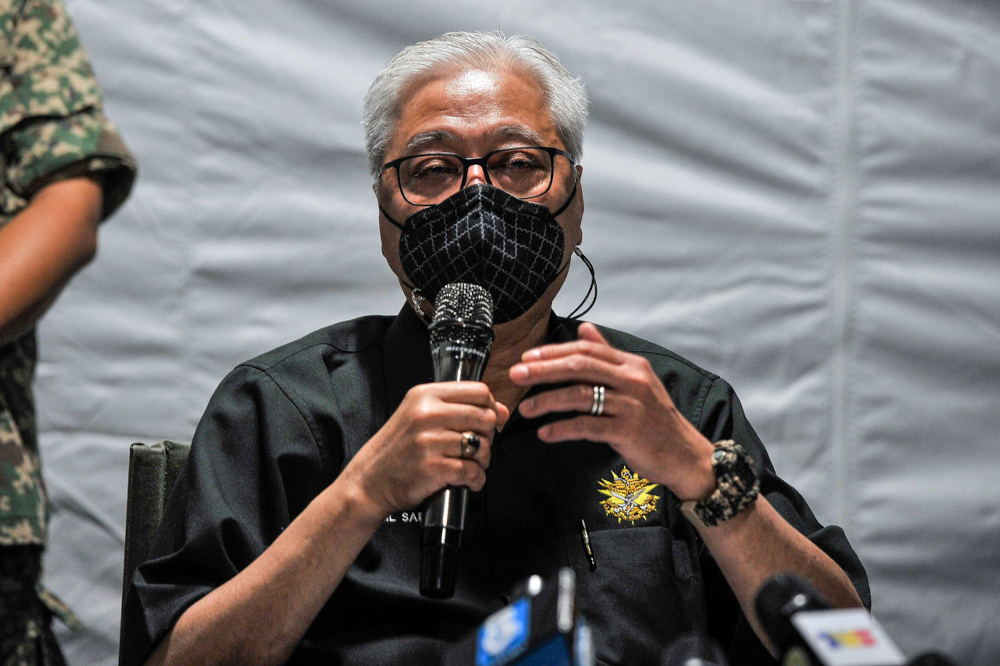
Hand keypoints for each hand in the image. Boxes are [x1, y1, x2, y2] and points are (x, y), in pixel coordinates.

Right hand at [345, 382, 509, 516]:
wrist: (369, 481)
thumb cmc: (396, 449)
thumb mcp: (420, 416)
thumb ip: (458, 408)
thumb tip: (501, 410)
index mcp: (425, 396)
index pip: (478, 391)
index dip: (490, 407)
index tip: (488, 421)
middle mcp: (427, 414)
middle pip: (485, 417)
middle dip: (489, 436)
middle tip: (478, 447)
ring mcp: (429, 441)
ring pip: (482, 446)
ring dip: (483, 461)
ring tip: (471, 465)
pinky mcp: (433, 467)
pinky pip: (472, 470)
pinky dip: (476, 479)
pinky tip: (468, 480)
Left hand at [510, 323, 714, 500]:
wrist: (685, 454)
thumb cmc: (656, 420)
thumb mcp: (637, 380)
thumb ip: (609, 355)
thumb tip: (585, 329)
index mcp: (631, 365)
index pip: (586, 350)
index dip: (554, 352)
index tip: (528, 357)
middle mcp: (632, 380)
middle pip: (579, 367)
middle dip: (543, 369)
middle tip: (517, 375)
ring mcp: (631, 405)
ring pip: (580, 395)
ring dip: (547, 401)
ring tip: (525, 409)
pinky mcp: (628, 431)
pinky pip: (587, 426)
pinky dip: (562, 429)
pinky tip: (546, 433)